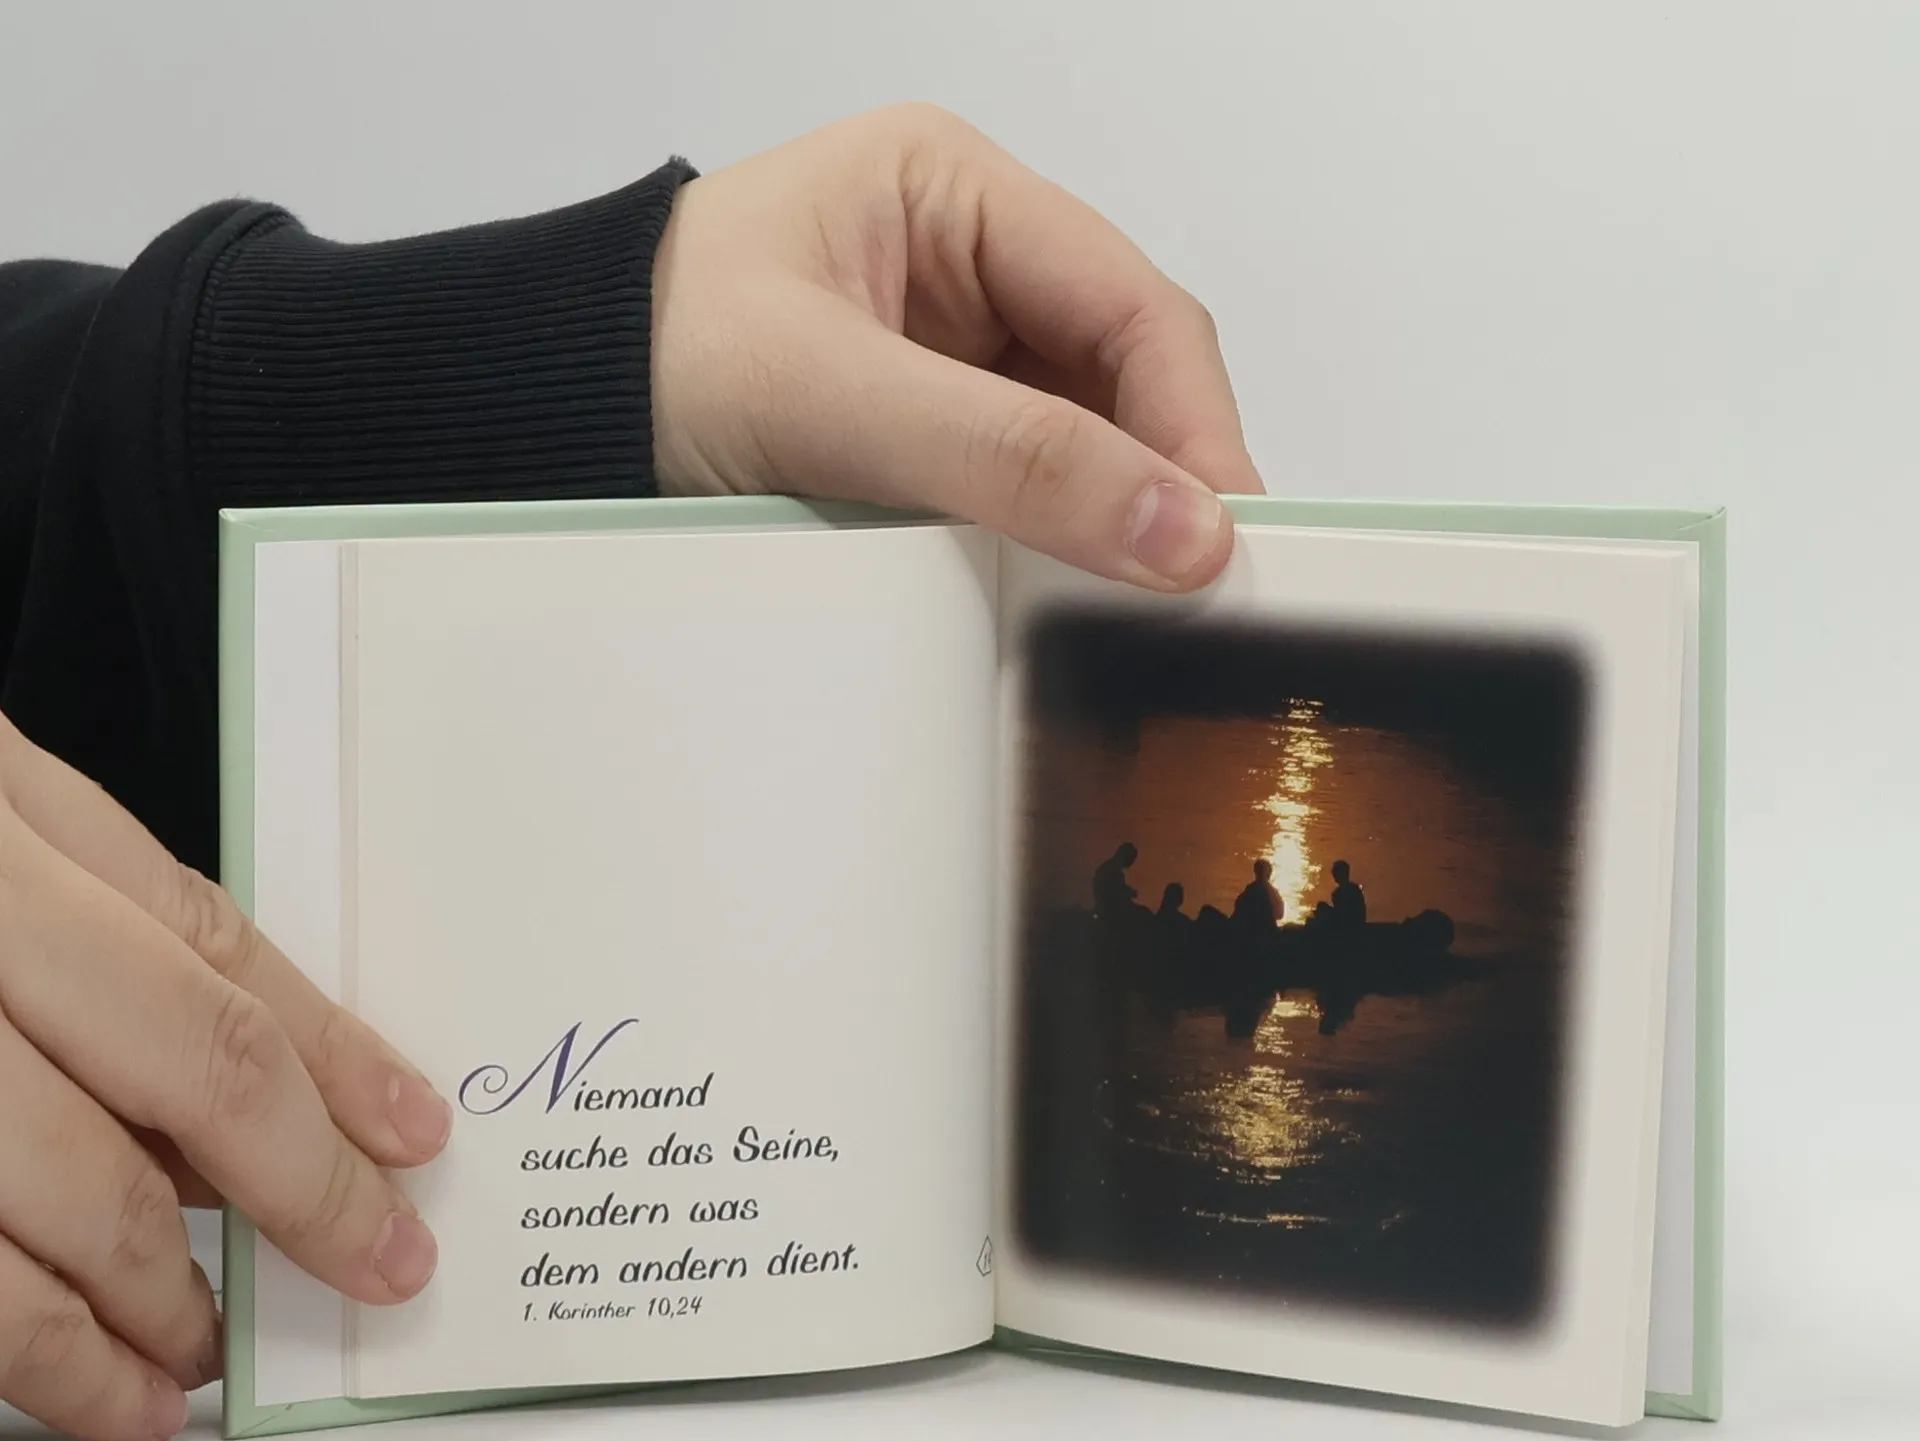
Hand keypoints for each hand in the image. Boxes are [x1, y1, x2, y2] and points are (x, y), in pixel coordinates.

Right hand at [0, 718, 450, 1440]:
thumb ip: (113, 923)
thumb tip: (284, 1074)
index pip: (213, 958)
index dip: (337, 1063)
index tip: (412, 1144)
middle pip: (173, 1071)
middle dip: (298, 1192)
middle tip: (373, 1270)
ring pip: (48, 1207)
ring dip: (151, 1307)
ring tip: (203, 1361)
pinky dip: (28, 1353)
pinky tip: (93, 1388)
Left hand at [652, 105, 1263, 590]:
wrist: (537, 424)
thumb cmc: (650, 364)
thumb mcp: (830, 402)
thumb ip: (1008, 459)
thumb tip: (1180, 531)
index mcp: (951, 192)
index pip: (1126, 303)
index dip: (1191, 421)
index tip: (1223, 535)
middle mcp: (970, 265)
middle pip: (1124, 374)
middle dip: (1165, 477)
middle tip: (1201, 591)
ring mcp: (953, 357)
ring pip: (1086, 441)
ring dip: (1113, 520)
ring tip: (1141, 607)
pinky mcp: (929, 440)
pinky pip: (1025, 492)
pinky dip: (1053, 546)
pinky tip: (1066, 597)